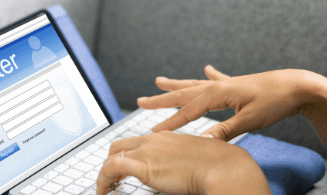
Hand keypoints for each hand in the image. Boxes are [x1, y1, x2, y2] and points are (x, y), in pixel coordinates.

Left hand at [96, 131, 268, 194]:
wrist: (225, 168)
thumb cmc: (220, 166)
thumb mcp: (197, 159)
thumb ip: (184, 162)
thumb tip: (182, 173)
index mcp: (166, 136)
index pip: (138, 141)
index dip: (128, 156)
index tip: (125, 170)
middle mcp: (153, 139)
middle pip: (119, 146)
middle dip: (111, 161)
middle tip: (111, 179)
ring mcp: (147, 151)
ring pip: (111, 156)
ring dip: (105, 173)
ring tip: (105, 188)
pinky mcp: (143, 166)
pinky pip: (111, 169)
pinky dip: (102, 180)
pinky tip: (103, 192)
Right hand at [138, 65, 312, 140]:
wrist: (298, 85)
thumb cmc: (276, 102)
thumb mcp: (250, 120)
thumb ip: (225, 132)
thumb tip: (201, 142)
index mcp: (218, 94)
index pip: (188, 111)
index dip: (170, 123)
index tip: (152, 133)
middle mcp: (219, 86)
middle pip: (184, 94)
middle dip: (161, 99)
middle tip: (140, 101)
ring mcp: (228, 84)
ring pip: (195, 85)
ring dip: (177, 85)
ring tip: (159, 81)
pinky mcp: (238, 85)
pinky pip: (217, 79)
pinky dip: (209, 75)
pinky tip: (206, 68)